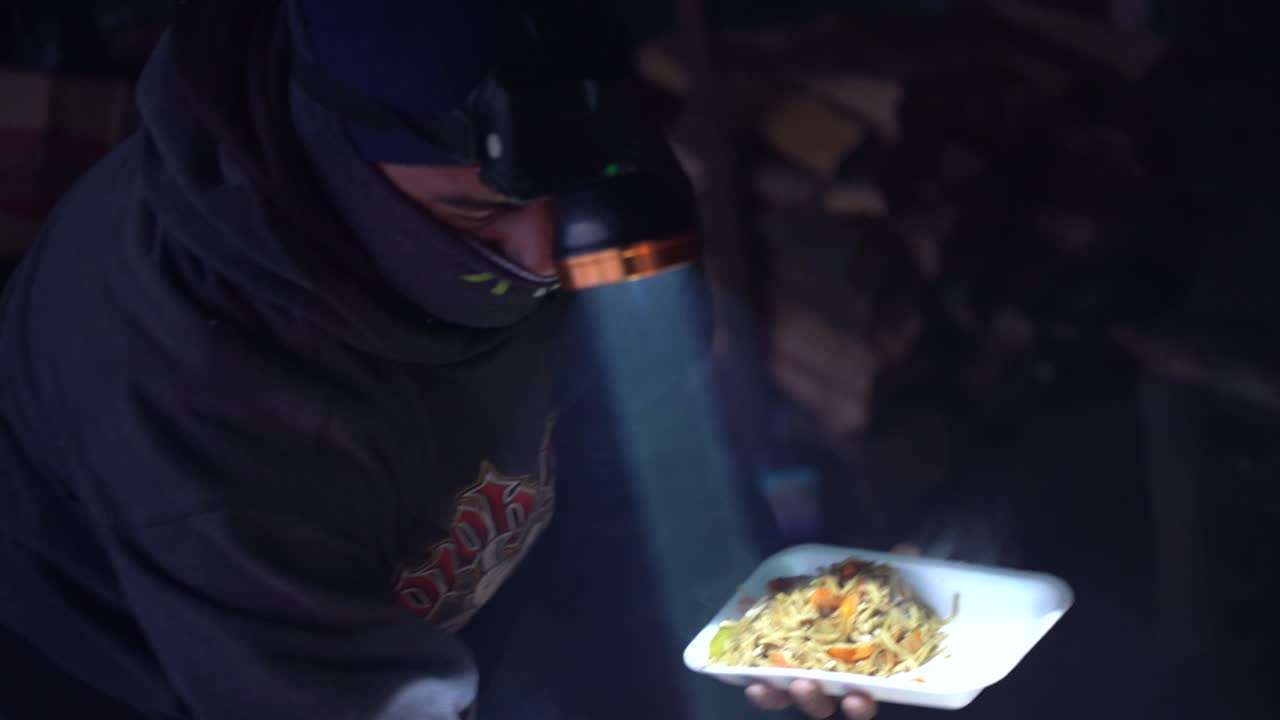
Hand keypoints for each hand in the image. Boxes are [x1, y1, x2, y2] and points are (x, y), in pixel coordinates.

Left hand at [744, 545, 920, 718]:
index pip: (866, 695)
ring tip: (764, 683)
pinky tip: (741, 670)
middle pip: (823, 702)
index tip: (857, 698)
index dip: (860, 704)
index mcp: (863, 665)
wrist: (840, 586)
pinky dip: (754, 675)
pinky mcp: (776, 654)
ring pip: (790, 692)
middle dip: (813, 699)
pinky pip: (765, 673)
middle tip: (804, 685)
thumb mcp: (881, 579)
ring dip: (777, 694)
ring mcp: (803, 668)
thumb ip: (894, 569)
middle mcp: (833, 675)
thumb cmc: (870, 591)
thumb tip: (905, 550)